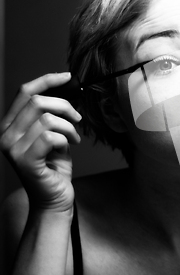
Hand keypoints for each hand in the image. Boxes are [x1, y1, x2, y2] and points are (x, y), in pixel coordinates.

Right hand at [0, 73, 81, 212]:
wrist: (54, 198)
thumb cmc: (54, 167)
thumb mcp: (52, 134)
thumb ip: (51, 115)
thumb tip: (66, 91)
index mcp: (9, 125)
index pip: (25, 92)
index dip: (48, 80)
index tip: (69, 76)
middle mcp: (5, 135)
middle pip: (38, 102)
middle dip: (65, 107)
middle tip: (77, 120)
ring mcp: (12, 149)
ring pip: (48, 119)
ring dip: (69, 127)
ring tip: (73, 138)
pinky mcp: (25, 161)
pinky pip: (50, 137)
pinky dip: (66, 139)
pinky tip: (69, 146)